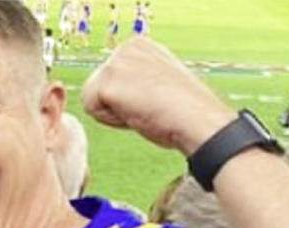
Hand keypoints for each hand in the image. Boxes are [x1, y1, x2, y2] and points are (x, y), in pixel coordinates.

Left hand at [80, 36, 235, 154]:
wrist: (197, 119)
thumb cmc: (184, 109)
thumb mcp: (157, 81)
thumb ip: (136, 78)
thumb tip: (120, 90)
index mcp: (138, 46)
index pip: (110, 77)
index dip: (127, 97)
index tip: (152, 100)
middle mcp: (124, 48)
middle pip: (97, 86)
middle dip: (117, 104)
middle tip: (146, 107)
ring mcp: (115, 64)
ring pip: (91, 98)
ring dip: (114, 113)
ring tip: (142, 110)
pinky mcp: (108, 85)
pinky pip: (92, 111)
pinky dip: (112, 120)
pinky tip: (136, 114)